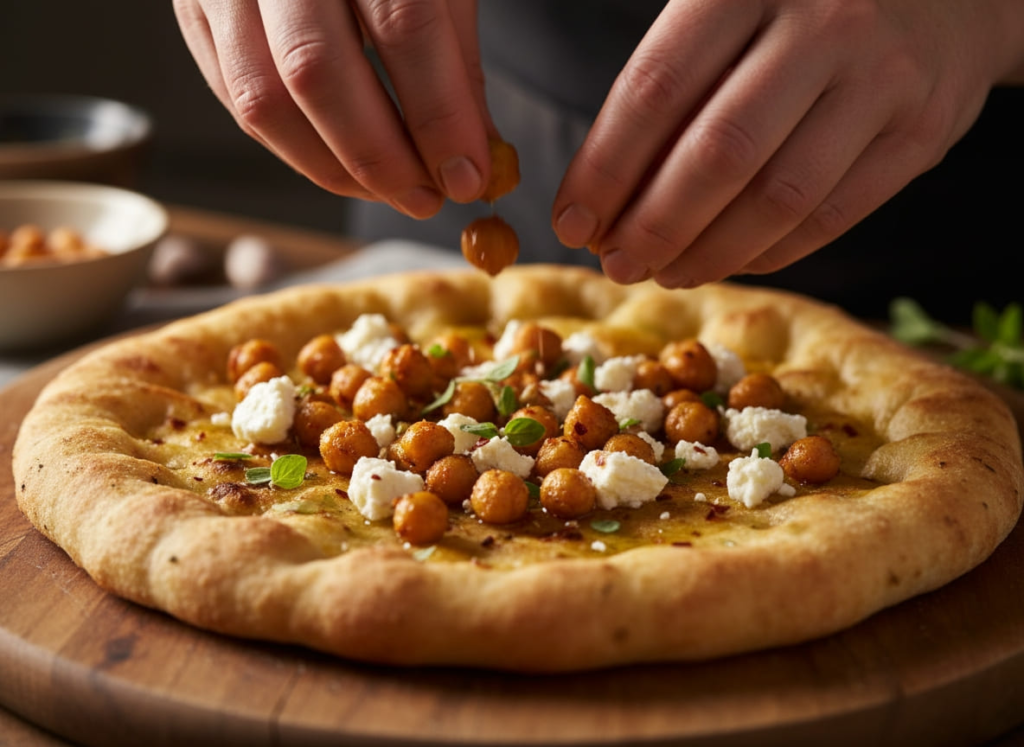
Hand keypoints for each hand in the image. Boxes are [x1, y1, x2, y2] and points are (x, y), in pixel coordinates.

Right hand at [173, 0, 492, 218]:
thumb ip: (455, 60)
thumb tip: (474, 158)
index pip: (404, 27)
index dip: (439, 116)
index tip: (468, 178)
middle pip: (318, 71)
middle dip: (379, 157)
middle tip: (426, 198)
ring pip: (263, 99)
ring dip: (331, 167)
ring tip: (386, 189)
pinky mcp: (193, 5)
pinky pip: (235, 96)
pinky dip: (292, 146)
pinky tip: (338, 160)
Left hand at [552, 0, 1023, 287]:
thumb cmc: (804, 4)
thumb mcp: (730, 4)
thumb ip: (672, 83)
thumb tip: (601, 195)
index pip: (656, 88)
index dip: (604, 169)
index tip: (571, 222)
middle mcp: (824, 23)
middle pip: (718, 153)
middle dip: (652, 225)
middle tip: (614, 263)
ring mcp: (881, 80)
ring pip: (778, 196)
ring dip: (707, 252)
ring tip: (663, 273)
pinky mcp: (922, 133)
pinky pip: (832, 216)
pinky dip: (769, 253)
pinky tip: (726, 263)